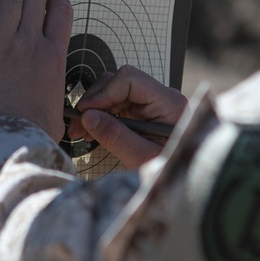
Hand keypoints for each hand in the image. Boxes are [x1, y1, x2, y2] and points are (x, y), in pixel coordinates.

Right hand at [67, 66, 187, 167]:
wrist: (182, 181)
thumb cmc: (169, 169)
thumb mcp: (142, 157)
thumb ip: (116, 136)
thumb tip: (88, 116)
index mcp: (168, 102)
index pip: (130, 79)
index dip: (104, 92)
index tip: (86, 112)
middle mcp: (161, 97)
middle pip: (119, 82)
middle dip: (95, 101)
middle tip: (77, 124)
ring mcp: (151, 104)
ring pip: (114, 92)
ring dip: (95, 109)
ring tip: (80, 131)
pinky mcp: (143, 113)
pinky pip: (116, 106)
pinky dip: (101, 116)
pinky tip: (90, 131)